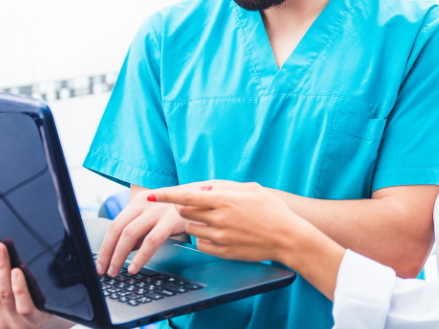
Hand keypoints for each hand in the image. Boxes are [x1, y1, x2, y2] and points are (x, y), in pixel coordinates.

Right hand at [0, 230, 72, 328]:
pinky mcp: (35, 322)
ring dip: (0, 266)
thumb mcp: (4, 301)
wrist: (55, 328)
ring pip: (4, 292)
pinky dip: (19, 287)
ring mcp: (16, 322)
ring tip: (0, 246)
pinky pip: (24, 305)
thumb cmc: (31, 311)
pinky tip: (18, 270)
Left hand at [95, 184, 197, 276]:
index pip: (114, 225)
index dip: (105, 246)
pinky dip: (141, 256)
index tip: (100, 263)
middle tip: (104, 271)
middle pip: (118, 229)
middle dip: (108, 253)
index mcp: (138, 201)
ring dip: (119, 256)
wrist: (205, 197)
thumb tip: (122, 253)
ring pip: (130, 234)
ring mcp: (158, 210)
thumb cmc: (178, 210)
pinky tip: (135, 267)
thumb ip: (140, 230)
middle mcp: (145, 203)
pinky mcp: (171, 220)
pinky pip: (151, 240)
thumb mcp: (155, 216)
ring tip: (116, 271)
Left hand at [150, 181, 314, 263]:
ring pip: (191, 229)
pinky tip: (218, 234)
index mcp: (225, 200)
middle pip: (184, 213)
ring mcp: (220, 237)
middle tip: (197, 206)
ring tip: (214, 220)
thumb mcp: (251, 189)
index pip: (186, 196)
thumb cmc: (272, 210)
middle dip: (185, 208)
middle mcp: (219, 218)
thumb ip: (225, 187)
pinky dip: (203, 238)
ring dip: (195, 223)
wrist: (288, 238)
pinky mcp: (223, 252)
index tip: (150, 195)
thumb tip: (204, 188)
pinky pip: (200, 244)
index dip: (165, 196)